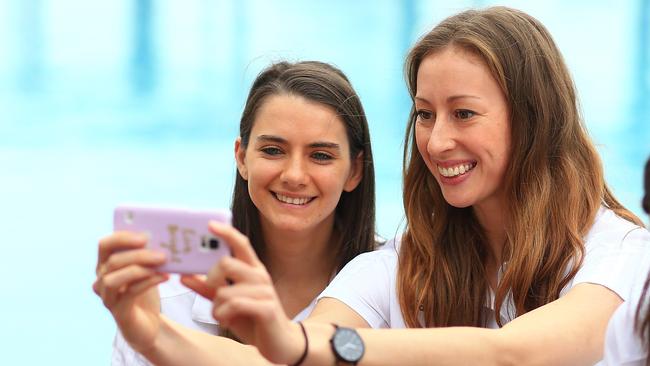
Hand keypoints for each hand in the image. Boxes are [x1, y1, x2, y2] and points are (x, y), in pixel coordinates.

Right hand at [93, 231, 168, 353]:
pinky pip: (129, 293)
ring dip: (140, 268)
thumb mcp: (146, 268)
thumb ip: (147, 253)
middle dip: (138, 254)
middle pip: (113, 261)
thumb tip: (163, 234)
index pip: (105, 245)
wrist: (149, 324)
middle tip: (162, 253)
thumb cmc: (146, 292)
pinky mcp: (119, 311)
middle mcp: (101, 280)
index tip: (145, 236)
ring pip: (115, 278)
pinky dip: (148, 282)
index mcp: (106, 265)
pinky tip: (164, 277)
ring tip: (163, 264)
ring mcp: (108, 297)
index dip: (122, 238)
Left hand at [181, 221, 304, 364]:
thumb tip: (184, 276)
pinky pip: (233, 306)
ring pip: (224, 290)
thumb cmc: (252, 319)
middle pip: (226, 263)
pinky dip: (223, 315)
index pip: (241, 243)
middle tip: (212, 292)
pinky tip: (227, 320)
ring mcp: (265, 292)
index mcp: (253, 269)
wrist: (279, 342)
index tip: (209, 224)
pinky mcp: (266, 308)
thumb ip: (208, 288)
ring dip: (216, 307)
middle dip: (211, 279)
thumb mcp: (227, 302)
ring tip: (222, 315)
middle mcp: (260, 276)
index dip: (226, 232)